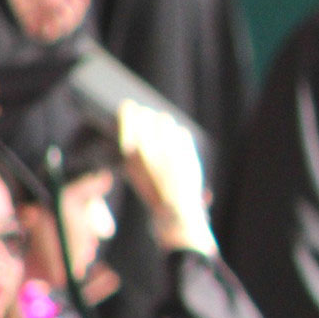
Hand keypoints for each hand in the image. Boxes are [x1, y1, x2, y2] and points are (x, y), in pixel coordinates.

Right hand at [118, 103, 215, 255]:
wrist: (174, 211)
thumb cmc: (152, 190)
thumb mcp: (134, 170)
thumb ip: (132, 146)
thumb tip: (134, 120)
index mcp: (132, 153)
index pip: (131, 116)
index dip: (130, 110)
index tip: (129, 106)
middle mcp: (152, 149)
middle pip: (150, 116)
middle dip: (149, 117)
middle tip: (148, 121)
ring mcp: (172, 149)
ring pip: (167, 121)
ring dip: (164, 125)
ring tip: (162, 134)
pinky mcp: (188, 152)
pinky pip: (183, 133)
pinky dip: (179, 136)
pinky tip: (175, 144)